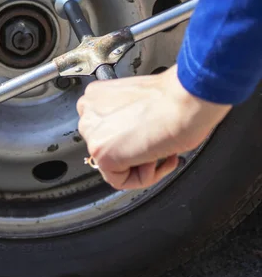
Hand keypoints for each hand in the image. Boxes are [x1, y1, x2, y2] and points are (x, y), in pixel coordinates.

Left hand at [77, 66, 231, 190]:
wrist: (188, 98)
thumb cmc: (177, 97)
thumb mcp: (140, 104)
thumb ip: (125, 118)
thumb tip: (129, 136)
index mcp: (96, 96)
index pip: (105, 130)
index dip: (133, 139)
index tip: (150, 135)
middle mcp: (88, 110)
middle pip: (108, 148)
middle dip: (136, 153)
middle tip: (158, 147)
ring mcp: (92, 132)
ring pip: (113, 165)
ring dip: (142, 164)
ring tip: (160, 151)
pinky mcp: (101, 153)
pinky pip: (119, 181)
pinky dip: (143, 178)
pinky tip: (155, 158)